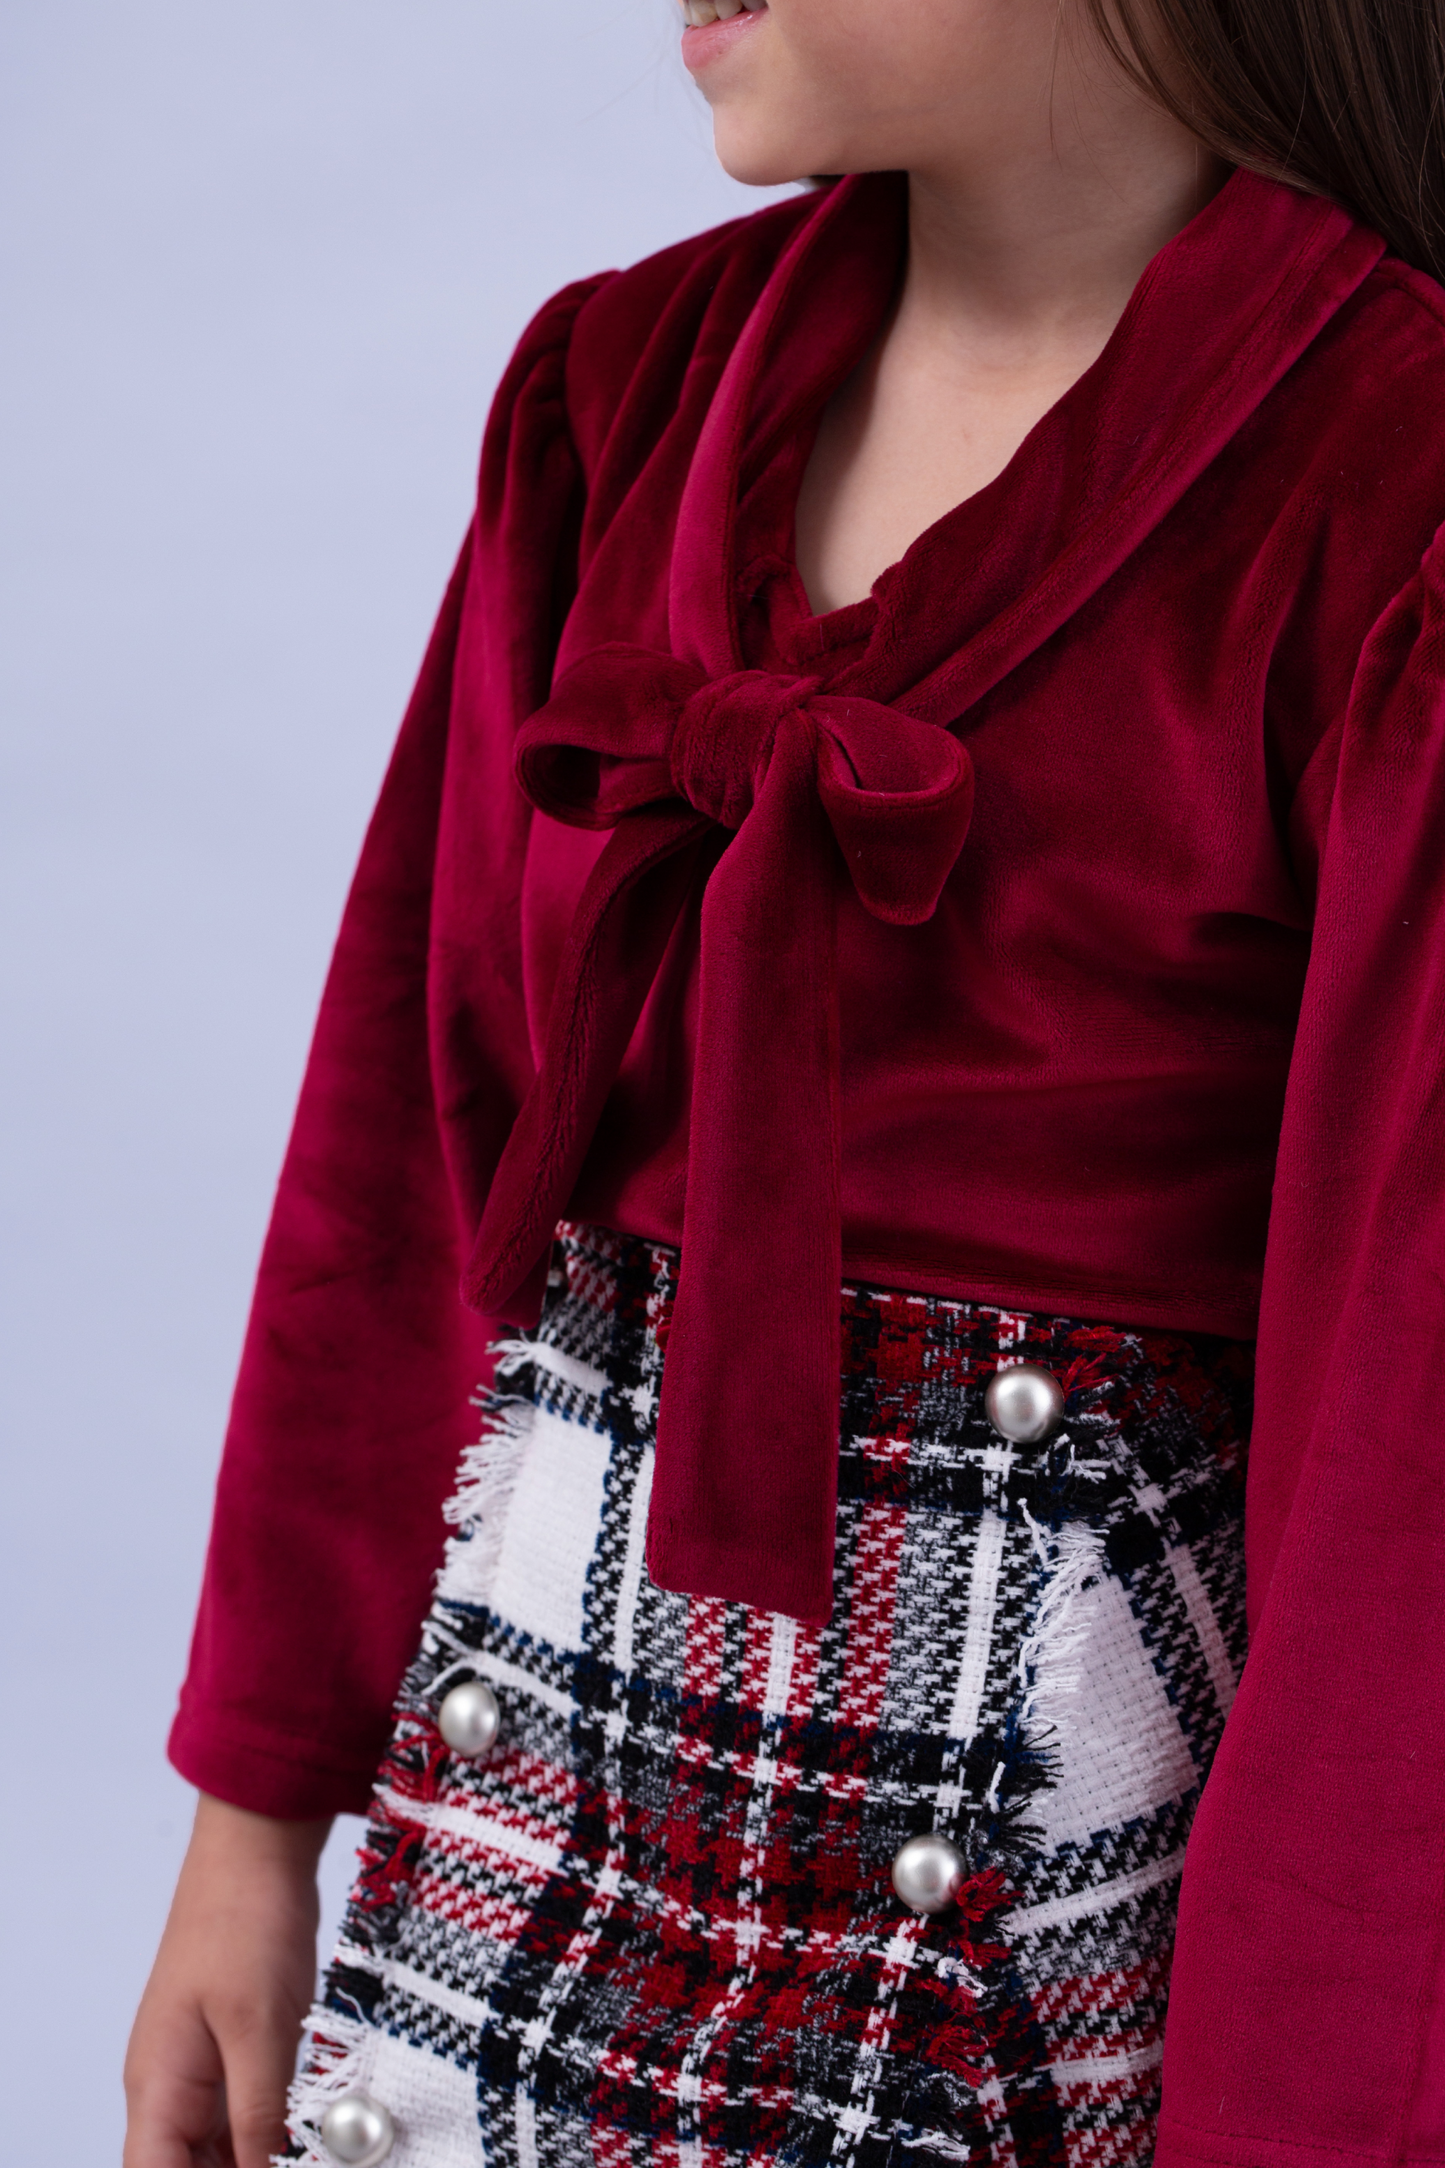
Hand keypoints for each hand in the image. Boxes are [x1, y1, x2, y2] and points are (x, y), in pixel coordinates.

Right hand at [123, 1792, 331, 2167]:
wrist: (258, 1848)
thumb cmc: (244, 1918)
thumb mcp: (260, 2028)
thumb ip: (259, 2114)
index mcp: (158, 2085)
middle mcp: (170, 2086)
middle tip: (300, 2167)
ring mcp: (202, 2068)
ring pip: (219, 2150)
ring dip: (258, 2159)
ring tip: (310, 2153)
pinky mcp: (234, 2050)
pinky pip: (244, 2116)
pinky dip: (272, 2133)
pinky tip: (307, 2136)